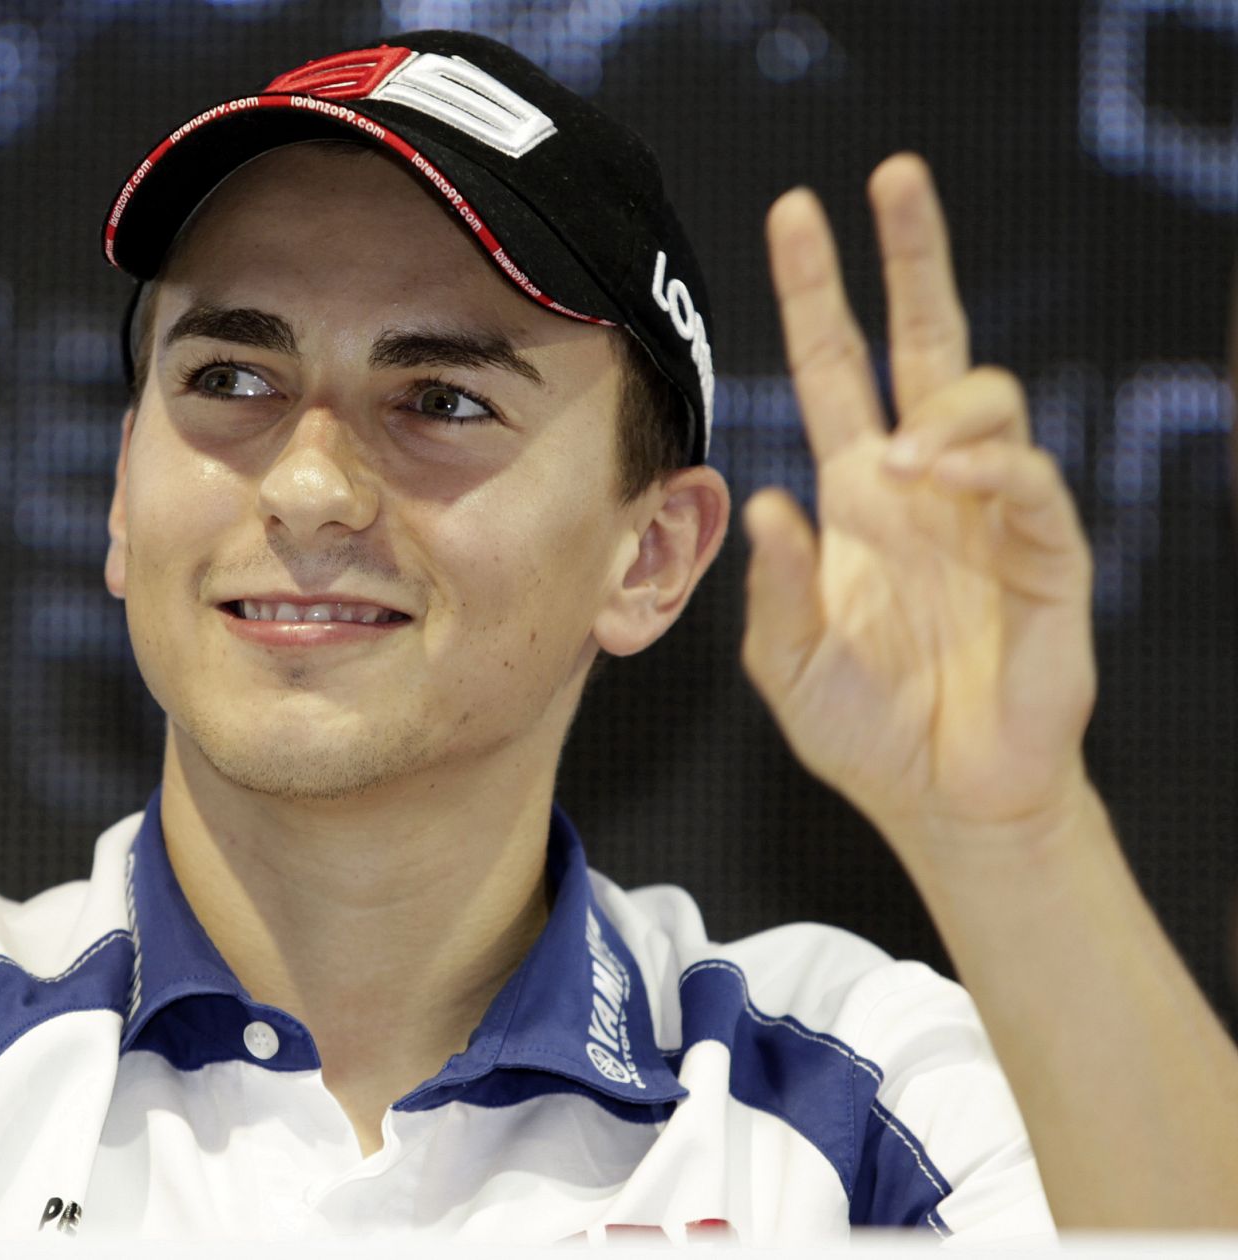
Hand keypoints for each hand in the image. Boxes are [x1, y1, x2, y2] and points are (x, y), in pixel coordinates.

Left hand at [742, 154, 1095, 866]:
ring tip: (900, 460)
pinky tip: (944, 479)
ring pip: (985, 398)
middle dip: (910, 257)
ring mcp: (986, 512)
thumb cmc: (863, 728)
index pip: (835, 367)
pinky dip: (989, 469)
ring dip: (941, 408)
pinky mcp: (1046, 556)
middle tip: (893, 174)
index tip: (794, 214)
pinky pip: (1028, 482)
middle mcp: (923, 484)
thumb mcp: (787, 661)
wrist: (942, 798)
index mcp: (858, 494)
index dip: (816, 293)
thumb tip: (761, 497)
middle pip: (925, 341)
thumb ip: (772, 586)